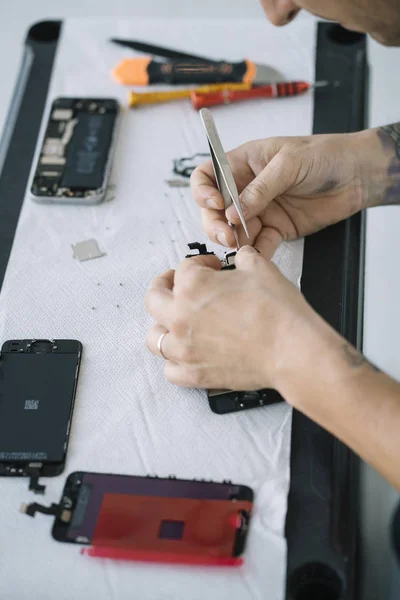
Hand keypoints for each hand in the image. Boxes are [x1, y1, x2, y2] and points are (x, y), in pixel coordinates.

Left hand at [145, 246, 322, 391]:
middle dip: (164, 286)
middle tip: (173, 284)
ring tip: (174, 323)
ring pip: (155, 338)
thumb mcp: (261, 268)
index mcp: (192, 286)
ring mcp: (184, 349)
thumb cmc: (278, 312)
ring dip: (163, 326)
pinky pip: (170, 370)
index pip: (185, 268)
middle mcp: (180, 317)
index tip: (212, 267)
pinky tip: (185, 355)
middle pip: (155, 298)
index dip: (201, 263)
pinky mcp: (195, 374)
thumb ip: (243, 258)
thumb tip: (241, 257)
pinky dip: (174, 362)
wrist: (291, 350)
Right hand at [191, 128, 384, 257]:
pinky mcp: (276, 228)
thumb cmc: (324, 155)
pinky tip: (258, 256)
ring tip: (241, 247)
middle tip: (226, 236)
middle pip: (216, 210)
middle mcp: (246, 188)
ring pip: (233, 231)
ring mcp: (260, 210)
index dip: (203, 191)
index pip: (207, 176)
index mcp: (243, 163)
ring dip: (234, 241)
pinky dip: (257, 252)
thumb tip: (233, 212)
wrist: (357, 174)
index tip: (214, 204)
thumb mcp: (289, 162)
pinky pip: (260, 244)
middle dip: (216, 224)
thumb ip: (260, 188)